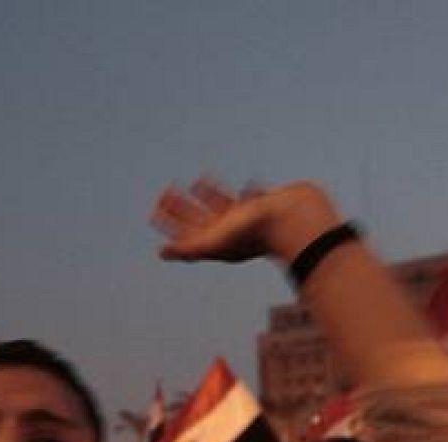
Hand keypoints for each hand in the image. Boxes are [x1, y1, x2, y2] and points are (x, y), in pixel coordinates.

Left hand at [152, 178, 339, 265]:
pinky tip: (234, 184)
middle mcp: (229, 233)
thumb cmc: (254, 232)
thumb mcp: (216, 242)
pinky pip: (244, 197)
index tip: (154, 210)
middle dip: (181, 207)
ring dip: (205, 195)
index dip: (168, 223)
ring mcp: (245, 220)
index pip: (185, 233)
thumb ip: (188, 248)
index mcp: (215, 242)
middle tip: (166, 191)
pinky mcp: (261, 207)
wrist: (294, 219)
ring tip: (196, 182)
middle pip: (198, 219)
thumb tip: (161, 252)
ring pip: (220, 206)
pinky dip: (241, 191)